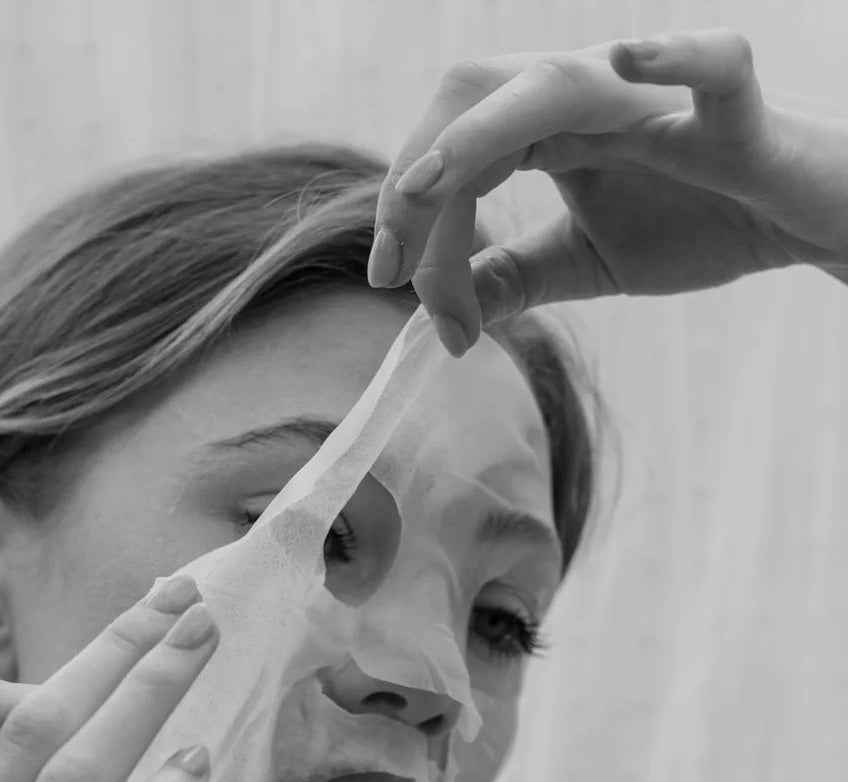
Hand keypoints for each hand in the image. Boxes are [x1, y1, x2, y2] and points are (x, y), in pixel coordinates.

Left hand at [371, 27, 847, 355]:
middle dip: (416, 182)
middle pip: (475, 102)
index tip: (388, 283)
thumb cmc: (700, 223)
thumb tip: (442, 317)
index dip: (405, 214)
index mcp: (549, 129)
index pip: (453, 154)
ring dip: (478, 136)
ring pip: (555, 83)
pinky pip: (711, 65)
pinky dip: (671, 57)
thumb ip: (513, 277)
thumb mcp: (583, 261)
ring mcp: (658, 97)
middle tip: (392, 268)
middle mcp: (590, 99)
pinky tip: (623, 63)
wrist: (801, 224)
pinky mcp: (734, 114)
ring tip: (426, 187)